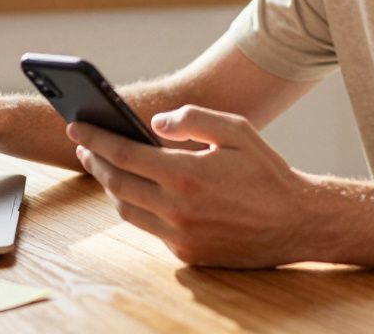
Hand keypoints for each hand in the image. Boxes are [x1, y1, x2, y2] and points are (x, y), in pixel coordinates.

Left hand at [69, 104, 309, 267]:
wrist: (296, 222)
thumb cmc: (266, 171)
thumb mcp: (236, 130)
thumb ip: (193, 118)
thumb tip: (153, 123)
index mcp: (185, 174)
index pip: (124, 154)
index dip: (96, 139)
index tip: (76, 128)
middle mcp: (177, 209)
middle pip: (116, 183)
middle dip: (95, 161)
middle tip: (85, 146)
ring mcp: (179, 236)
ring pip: (126, 210)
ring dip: (111, 187)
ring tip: (107, 167)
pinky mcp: (186, 254)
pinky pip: (149, 229)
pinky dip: (138, 208)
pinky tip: (137, 192)